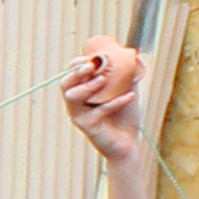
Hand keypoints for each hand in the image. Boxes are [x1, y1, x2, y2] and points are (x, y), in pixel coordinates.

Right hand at [60, 39, 150, 164]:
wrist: (129, 143)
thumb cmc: (124, 116)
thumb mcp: (127, 90)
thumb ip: (126, 74)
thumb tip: (133, 55)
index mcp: (82, 92)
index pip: (71, 74)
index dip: (78, 64)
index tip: (91, 57)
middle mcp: (76, 103)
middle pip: (66, 84)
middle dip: (77, 72)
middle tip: (92, 66)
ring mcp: (80, 115)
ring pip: (73, 97)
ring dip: (88, 86)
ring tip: (105, 80)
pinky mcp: (89, 127)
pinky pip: (99, 111)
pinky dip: (115, 102)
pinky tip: (130, 96)